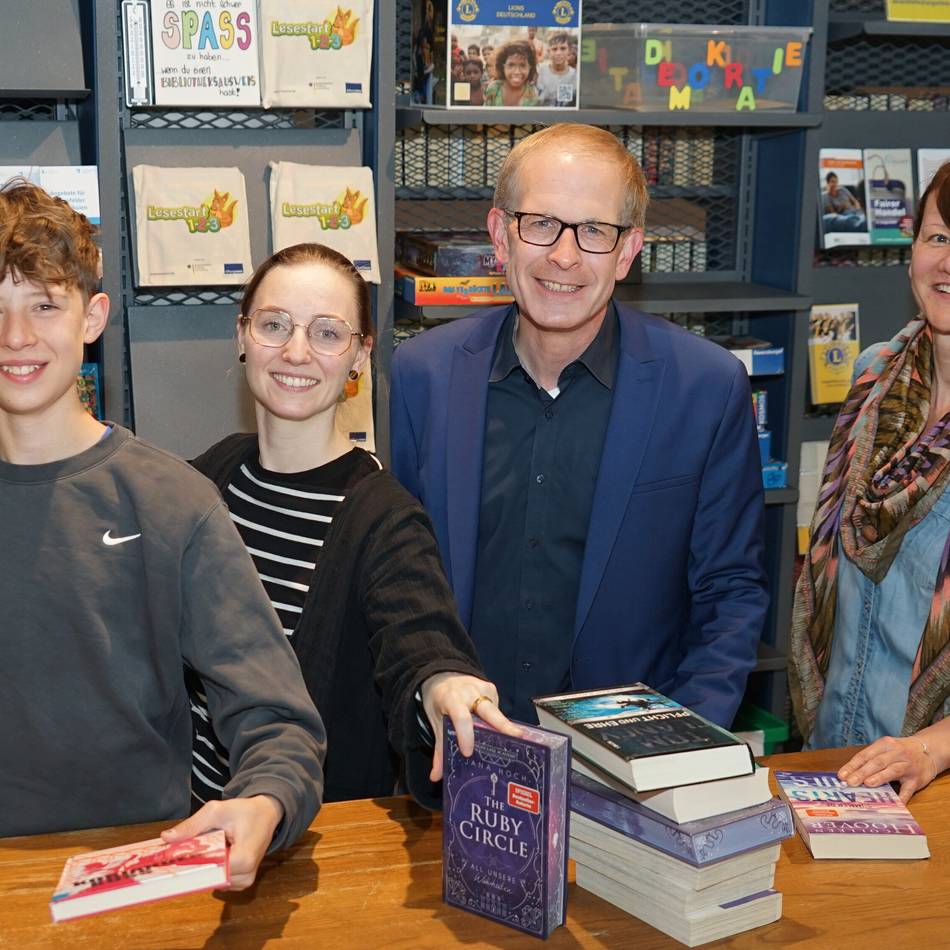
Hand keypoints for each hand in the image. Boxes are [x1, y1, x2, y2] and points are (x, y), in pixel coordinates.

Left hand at [162, 795, 283, 889]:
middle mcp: (246, 875)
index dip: (191, 865)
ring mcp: (245, 881)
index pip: (211, 871)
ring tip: (201, 851)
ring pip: (212, 882)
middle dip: (194, 866)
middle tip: (182, 853)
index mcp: (244, 858)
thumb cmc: (245, 811)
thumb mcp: (218, 810)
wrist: (267, 814)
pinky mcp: (242, 882)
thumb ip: (193, 825)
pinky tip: (211, 856)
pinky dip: (212, 870)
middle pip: (209, 878)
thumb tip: (167, 837)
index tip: (174, 859)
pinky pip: (219, 881)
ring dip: (203, 868)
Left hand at [421, 673, 520, 781]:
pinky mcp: (491, 688)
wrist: (442, 676)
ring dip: (502, 728)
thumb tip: (436, 776)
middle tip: (517, 739)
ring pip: (496, 711)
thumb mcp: (436, 722)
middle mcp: (469, 692)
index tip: (467, 752)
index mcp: (452, 700)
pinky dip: (498, 721)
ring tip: (513, 743)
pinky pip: (497, 708)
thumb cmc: (439, 701)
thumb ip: (439, 749)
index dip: (465, 735)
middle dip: (503, 726)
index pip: (461, 718)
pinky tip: (499, 731)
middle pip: (489, 711)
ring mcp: (483, 688)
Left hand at [838, 735, 935, 803]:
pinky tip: (893, 803)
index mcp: (885, 745)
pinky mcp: (917, 779)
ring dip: (879, 777)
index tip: (842, 775)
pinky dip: (901, 796)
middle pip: (877, 762)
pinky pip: (908, 789)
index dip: (853, 765)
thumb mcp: (886, 748)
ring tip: (867, 784)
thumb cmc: (901, 751)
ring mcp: (908, 766)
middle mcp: (896, 753)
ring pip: (892, 771)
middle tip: (850, 782)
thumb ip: (870, 759)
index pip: (865, 755)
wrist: (928, 751)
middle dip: (862, 772)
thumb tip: (849, 774)